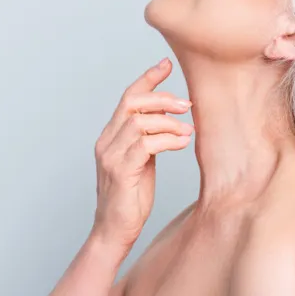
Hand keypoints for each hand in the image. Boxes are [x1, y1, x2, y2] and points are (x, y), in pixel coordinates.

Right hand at [90, 58, 192, 252]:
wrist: (114, 231)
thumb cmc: (130, 199)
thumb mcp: (141, 162)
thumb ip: (148, 140)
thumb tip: (172, 120)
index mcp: (110, 136)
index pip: (127, 97)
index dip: (147, 78)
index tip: (166, 65)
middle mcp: (106, 142)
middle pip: (132, 103)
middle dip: (162, 98)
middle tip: (187, 104)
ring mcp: (111, 156)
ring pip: (140, 122)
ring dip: (169, 122)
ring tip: (187, 130)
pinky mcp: (121, 172)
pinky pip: (146, 146)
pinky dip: (168, 140)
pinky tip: (182, 143)